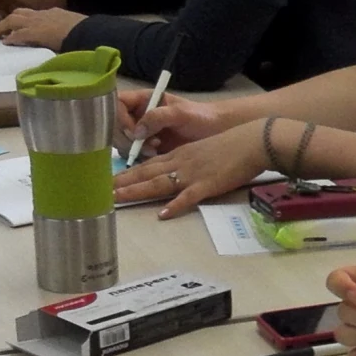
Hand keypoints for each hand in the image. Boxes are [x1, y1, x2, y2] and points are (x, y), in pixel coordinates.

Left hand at [0, 6, 84, 50]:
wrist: (86, 31)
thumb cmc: (85, 30)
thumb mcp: (73, 26)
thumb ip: (65, 28)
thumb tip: (64, 36)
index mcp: (53, 12)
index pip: (34, 13)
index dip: (25, 18)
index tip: (20, 24)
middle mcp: (42, 14)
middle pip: (19, 12)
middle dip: (9, 19)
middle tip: (3, 28)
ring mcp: (36, 22)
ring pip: (12, 19)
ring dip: (3, 26)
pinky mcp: (33, 32)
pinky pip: (16, 33)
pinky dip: (10, 37)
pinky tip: (5, 42)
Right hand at [113, 91, 231, 157]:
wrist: (215, 133)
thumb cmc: (201, 117)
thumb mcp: (181, 113)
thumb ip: (159, 117)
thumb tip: (137, 131)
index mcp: (144, 100)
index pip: (117, 103)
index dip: (119, 117)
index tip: (133, 131)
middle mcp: (138, 114)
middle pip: (115, 124)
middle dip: (126, 137)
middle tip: (144, 144)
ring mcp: (141, 131)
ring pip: (122, 140)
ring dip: (133, 148)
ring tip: (154, 149)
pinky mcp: (146, 147)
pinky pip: (132, 153)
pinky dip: (139, 156)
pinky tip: (155, 154)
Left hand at [114, 123, 268, 217]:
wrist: (253, 141)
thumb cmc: (233, 144)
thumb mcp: (204, 149)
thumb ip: (189, 161)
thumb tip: (177, 174)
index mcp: (180, 155)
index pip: (148, 165)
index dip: (128, 174)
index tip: (111, 181)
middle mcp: (181, 163)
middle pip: (146, 173)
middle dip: (123, 182)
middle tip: (102, 191)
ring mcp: (193, 174)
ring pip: (159, 183)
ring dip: (137, 191)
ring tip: (118, 199)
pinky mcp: (208, 185)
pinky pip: (188, 197)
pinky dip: (175, 205)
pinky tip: (163, 214)